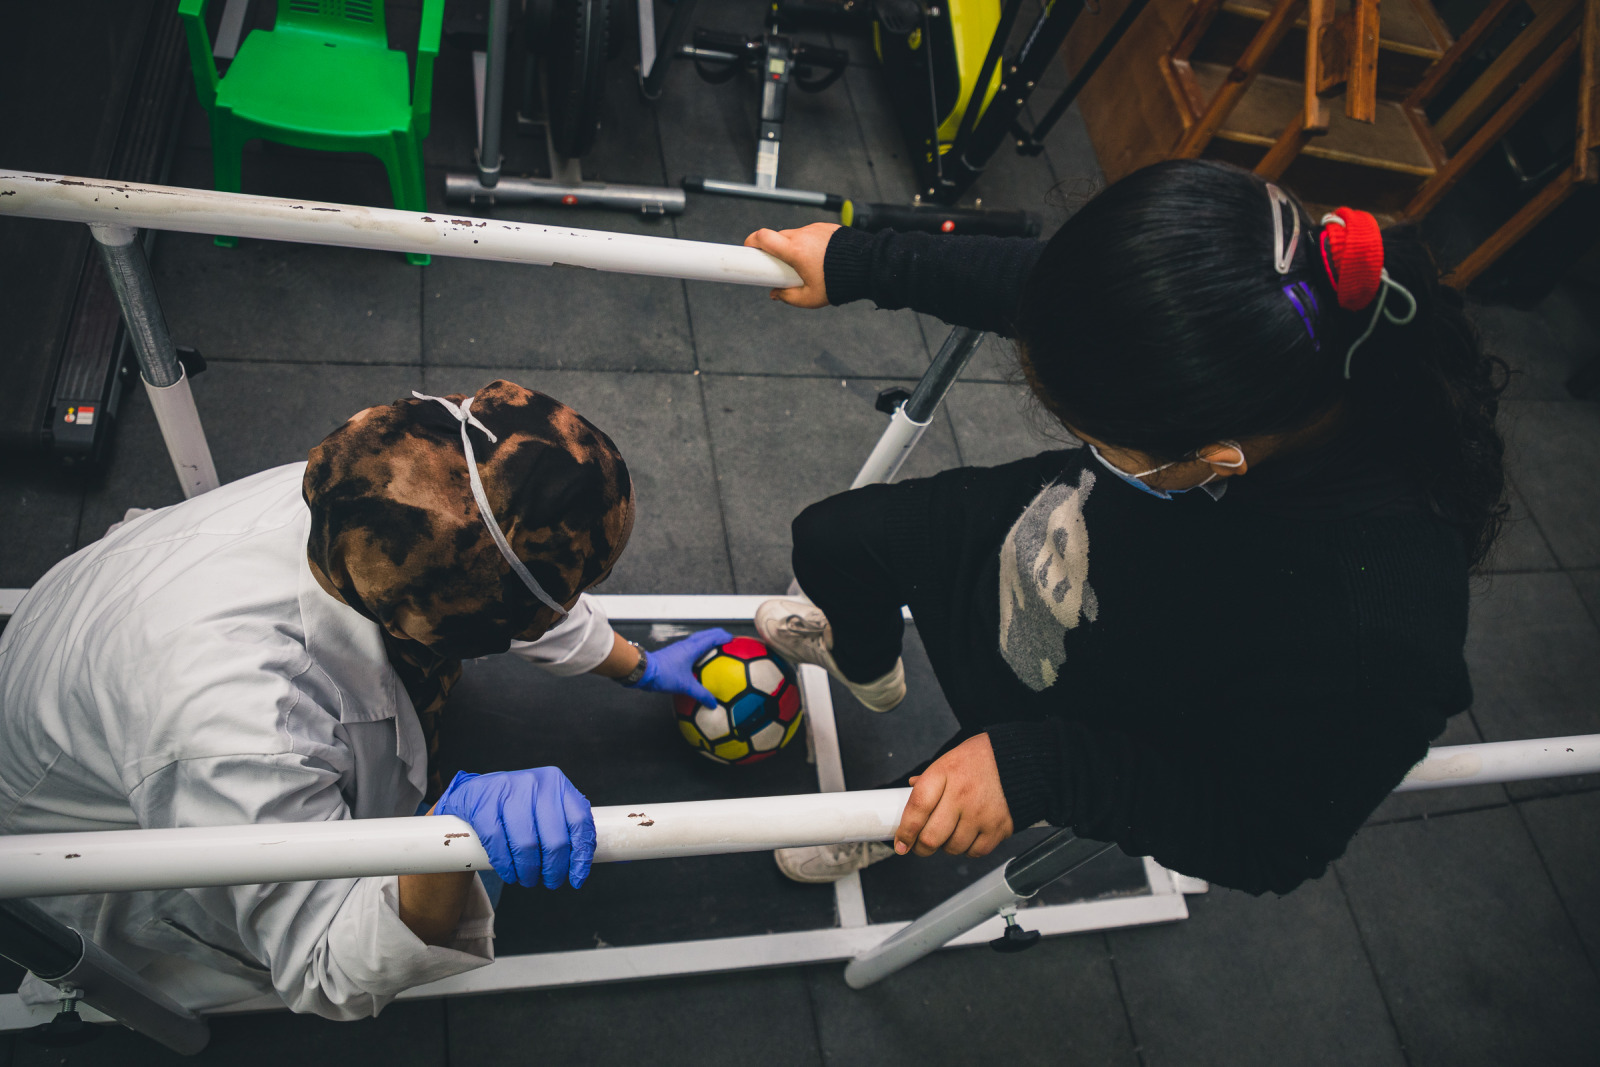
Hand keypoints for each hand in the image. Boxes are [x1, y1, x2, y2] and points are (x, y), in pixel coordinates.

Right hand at [433, 768, 595, 888]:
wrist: (476, 792)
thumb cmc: (518, 805)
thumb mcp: (545, 804)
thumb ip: (564, 825)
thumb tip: (579, 866)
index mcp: (557, 783)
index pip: (580, 822)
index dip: (581, 855)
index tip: (577, 878)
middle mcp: (536, 783)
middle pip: (555, 840)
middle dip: (554, 870)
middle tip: (550, 882)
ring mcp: (508, 791)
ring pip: (527, 845)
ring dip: (529, 872)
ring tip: (528, 879)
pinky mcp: (483, 804)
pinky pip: (498, 844)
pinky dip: (506, 866)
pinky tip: (510, 874)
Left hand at [630, 628, 732, 706]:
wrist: (643, 670)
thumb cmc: (664, 674)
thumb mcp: (685, 686)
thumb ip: (700, 694)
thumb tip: (713, 704)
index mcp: (692, 648)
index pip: (712, 638)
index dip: (724, 637)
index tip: (734, 639)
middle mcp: (686, 644)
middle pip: (706, 634)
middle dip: (717, 635)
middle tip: (728, 640)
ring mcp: (679, 648)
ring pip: (697, 639)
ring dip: (707, 640)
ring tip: (716, 647)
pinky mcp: (673, 653)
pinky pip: (690, 647)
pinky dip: (699, 648)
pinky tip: (699, 659)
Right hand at [744, 223, 838, 307]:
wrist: (868, 266)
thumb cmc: (840, 282)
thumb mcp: (810, 298)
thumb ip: (788, 297)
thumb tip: (775, 294)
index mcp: (795, 250)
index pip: (763, 237)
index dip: (751, 242)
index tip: (748, 250)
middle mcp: (803, 235)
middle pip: (777, 237)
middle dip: (774, 250)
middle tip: (779, 266)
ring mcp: (815, 229)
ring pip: (794, 235)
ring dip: (793, 247)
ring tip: (806, 265)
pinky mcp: (826, 227)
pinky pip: (810, 234)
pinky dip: (809, 244)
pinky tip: (819, 258)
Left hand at [894, 734, 1014, 857]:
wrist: (1019, 759)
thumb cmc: (980, 759)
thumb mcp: (948, 760)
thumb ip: (929, 779)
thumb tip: (909, 792)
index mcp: (944, 774)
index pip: (916, 809)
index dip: (905, 831)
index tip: (900, 844)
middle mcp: (961, 795)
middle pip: (931, 837)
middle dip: (921, 847)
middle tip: (921, 845)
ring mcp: (981, 813)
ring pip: (952, 848)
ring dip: (947, 846)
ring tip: (951, 833)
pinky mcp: (999, 827)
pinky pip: (975, 852)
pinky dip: (968, 849)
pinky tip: (969, 835)